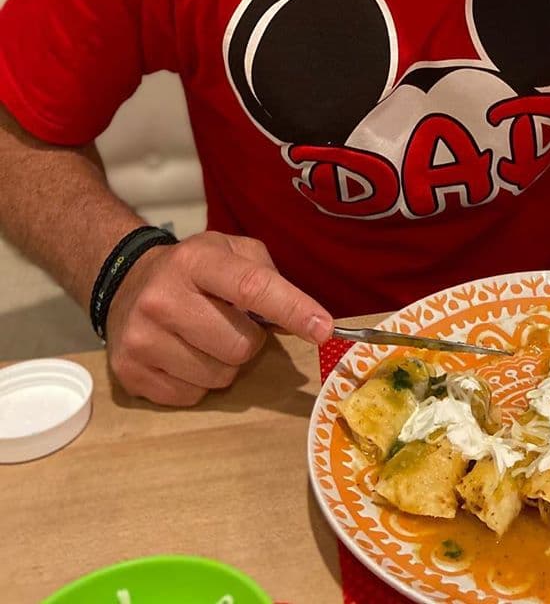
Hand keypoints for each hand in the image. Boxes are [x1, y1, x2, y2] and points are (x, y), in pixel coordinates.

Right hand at [105, 231, 332, 406]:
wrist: (125, 283)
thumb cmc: (194, 270)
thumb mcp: (232, 252)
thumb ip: (268, 277)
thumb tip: (307, 320)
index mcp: (196, 261)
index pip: (252, 287)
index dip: (293, 309)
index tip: (324, 329)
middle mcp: (162, 298)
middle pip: (240, 345)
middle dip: (251, 341)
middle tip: (233, 324)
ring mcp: (141, 339)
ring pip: (219, 376)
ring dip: (226, 364)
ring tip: (205, 339)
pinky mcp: (129, 373)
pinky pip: (192, 396)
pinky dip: (199, 382)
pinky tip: (184, 355)